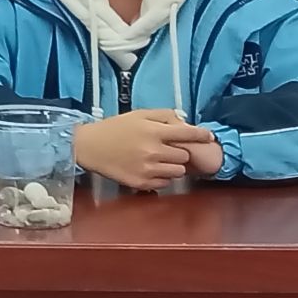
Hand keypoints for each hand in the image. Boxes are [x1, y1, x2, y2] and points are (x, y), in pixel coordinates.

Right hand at [72, 110, 217, 191]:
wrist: (89, 147)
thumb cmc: (114, 128)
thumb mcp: (138, 115)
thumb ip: (163, 116)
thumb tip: (184, 124)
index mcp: (153, 132)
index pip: (187, 134)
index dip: (201, 135)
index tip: (208, 137)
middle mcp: (153, 151)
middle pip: (185, 156)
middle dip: (179, 152)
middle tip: (167, 149)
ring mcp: (148, 169)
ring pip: (178, 171)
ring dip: (173, 166)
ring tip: (159, 160)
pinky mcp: (142, 183)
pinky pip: (166, 182)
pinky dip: (162, 176)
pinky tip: (151, 169)